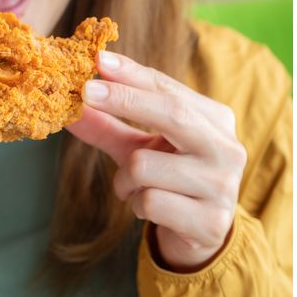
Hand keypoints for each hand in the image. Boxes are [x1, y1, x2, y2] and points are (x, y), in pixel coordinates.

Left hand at [66, 51, 246, 271]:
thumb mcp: (137, 148)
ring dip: (124, 179)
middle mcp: (226, 148)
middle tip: (86, 94)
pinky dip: (136, 205)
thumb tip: (70, 105)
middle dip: (124, 100)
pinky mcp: (210, 221)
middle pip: (171, 112)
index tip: (98, 61)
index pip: (169, 89)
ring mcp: (222, 185)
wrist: (198, 235)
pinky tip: (149, 209)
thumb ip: (107, 125)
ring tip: (133, 188)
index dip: (132, 75)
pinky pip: (149, 202)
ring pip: (145, 166)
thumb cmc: (167, 180)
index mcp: (215, 120)